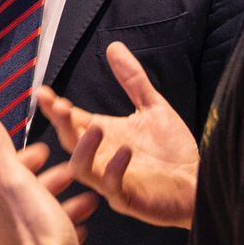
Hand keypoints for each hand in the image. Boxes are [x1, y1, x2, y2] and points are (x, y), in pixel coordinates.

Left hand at [0, 104, 100, 244]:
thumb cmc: (38, 235)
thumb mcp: (17, 180)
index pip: (2, 173)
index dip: (25, 158)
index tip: (46, 150)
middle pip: (22, 196)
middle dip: (49, 180)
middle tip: (71, 173)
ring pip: (39, 218)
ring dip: (62, 204)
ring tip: (87, 199)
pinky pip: (50, 242)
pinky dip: (66, 229)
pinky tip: (81, 228)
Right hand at [37, 41, 198, 228]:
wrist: (199, 181)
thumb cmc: (173, 150)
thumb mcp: (152, 107)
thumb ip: (132, 80)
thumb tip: (114, 46)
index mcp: (103, 136)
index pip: (71, 120)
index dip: (55, 108)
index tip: (44, 92)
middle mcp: (100, 157)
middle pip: (69, 141)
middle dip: (61, 124)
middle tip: (60, 107)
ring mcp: (111, 180)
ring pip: (80, 168)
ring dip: (82, 149)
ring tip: (95, 127)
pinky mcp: (128, 198)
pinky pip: (112, 186)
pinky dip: (115, 168)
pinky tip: (126, 150)